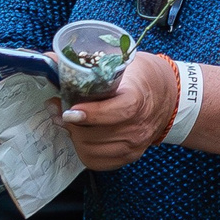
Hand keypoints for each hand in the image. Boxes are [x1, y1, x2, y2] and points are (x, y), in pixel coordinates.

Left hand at [59, 50, 178, 170]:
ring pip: (91, 150)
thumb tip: (49, 58)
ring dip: (74, 135)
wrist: (169, 96)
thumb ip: (87, 60)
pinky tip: (80, 134)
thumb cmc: (142, 76)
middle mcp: (139, 127)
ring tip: (68, 120)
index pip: (118, 112)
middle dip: (71, 123)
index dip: (92, 114)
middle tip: (58, 108)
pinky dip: (83, 149)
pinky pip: (97, 161)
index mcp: (139, 99)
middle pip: (96, 135)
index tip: (70, 110)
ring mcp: (134, 144)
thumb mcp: (121, 60)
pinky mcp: (129, 156)